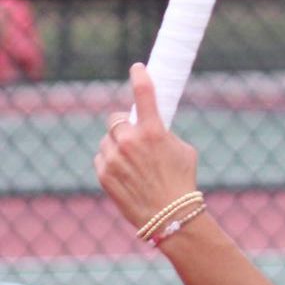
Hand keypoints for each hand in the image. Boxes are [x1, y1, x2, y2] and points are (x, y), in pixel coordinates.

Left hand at [95, 63, 198, 231]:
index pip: (144, 93)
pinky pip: (101, 157)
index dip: (140, 76)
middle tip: (133, 134)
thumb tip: (153, 126)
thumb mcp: (183, 149)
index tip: (137, 68)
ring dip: (116, 145)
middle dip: (124, 125)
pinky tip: (124, 174)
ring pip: (108, 140)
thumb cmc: (182, 181)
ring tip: (132, 163)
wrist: (169, 216)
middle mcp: (130, 141)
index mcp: (153, 130)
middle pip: (117, 119)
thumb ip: (164, 133)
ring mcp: (114, 158)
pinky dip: (110, 162)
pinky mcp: (104, 174)